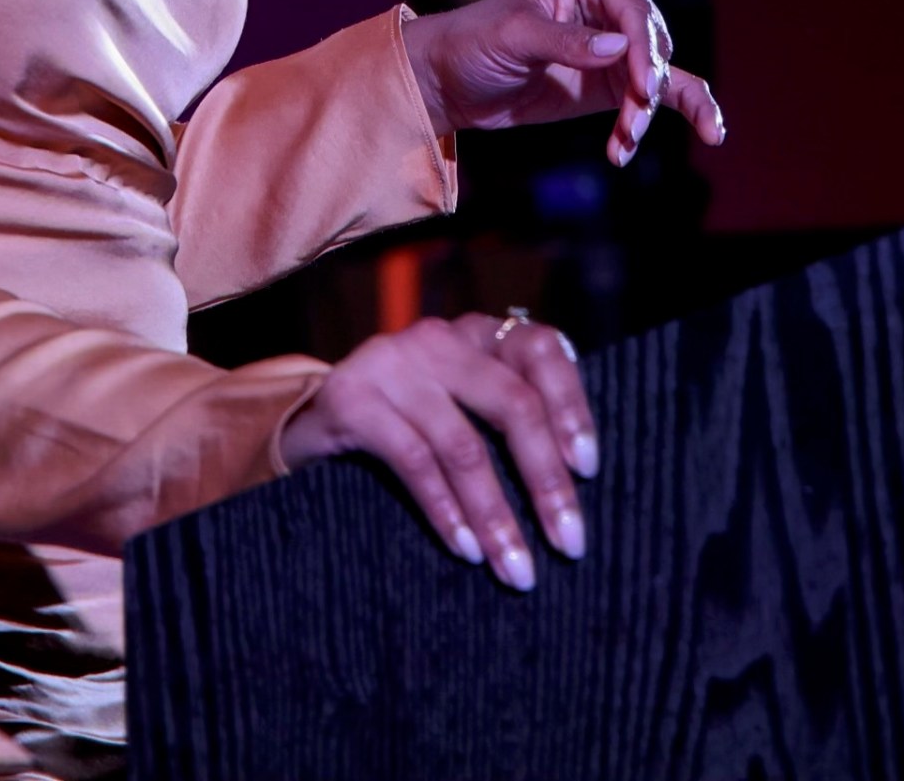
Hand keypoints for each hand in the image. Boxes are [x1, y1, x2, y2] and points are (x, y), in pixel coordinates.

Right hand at [278, 309, 595, 587]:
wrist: (313, 422)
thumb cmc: (409, 424)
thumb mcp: (462, 406)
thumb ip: (508, 419)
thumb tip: (577, 484)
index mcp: (477, 334)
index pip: (541, 350)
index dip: (572, 406)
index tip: (589, 469)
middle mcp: (438, 339)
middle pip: (512, 403)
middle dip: (545, 481)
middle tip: (568, 544)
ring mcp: (391, 363)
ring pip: (463, 444)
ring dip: (495, 515)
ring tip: (514, 568)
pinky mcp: (351, 398)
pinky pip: (413, 460)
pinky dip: (445, 511)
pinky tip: (465, 549)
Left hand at [401, 0, 725, 166]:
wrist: (454, 81)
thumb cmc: (475, 41)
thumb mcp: (511, 37)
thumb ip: (563, 41)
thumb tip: (619, 48)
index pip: (636, 9)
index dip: (646, 50)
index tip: (644, 88)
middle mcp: (617, 1)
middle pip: (656, 46)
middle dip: (648, 88)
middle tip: (631, 123)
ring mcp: (622, 44)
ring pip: (664, 78)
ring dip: (648, 114)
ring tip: (625, 145)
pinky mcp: (619, 82)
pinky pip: (663, 98)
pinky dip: (672, 119)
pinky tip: (699, 137)